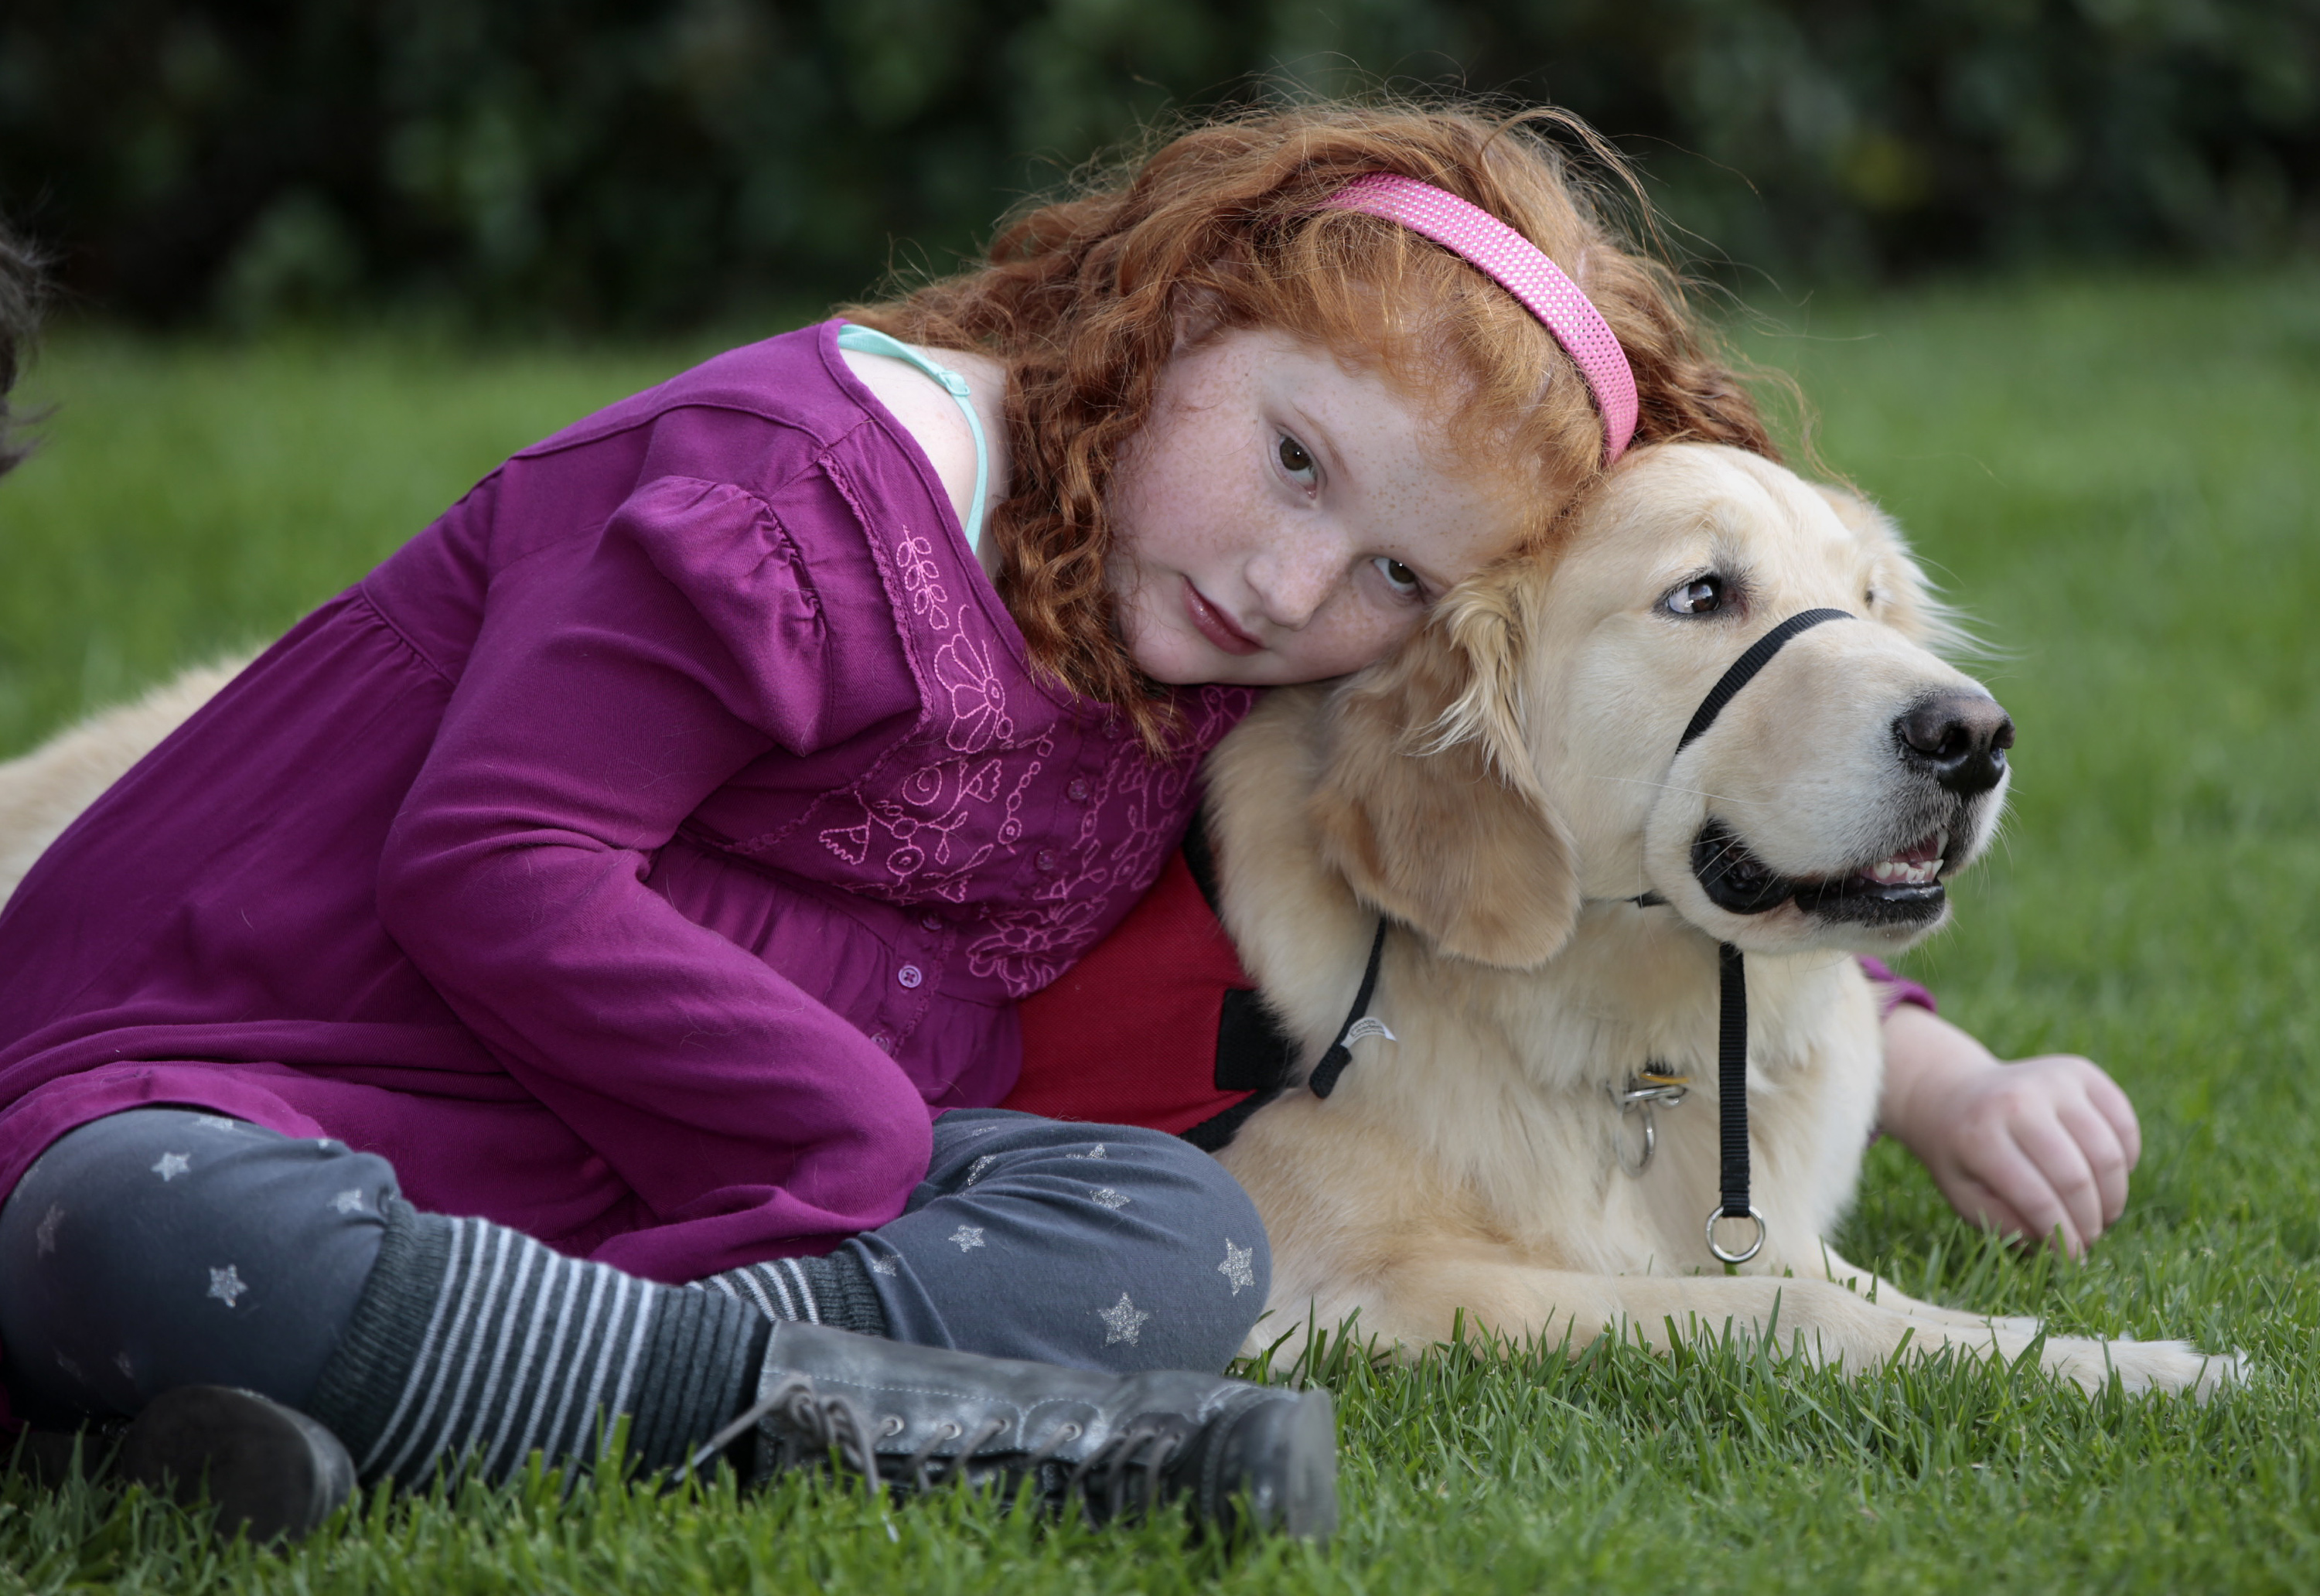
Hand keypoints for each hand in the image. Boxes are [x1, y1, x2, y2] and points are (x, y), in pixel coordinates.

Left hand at [1877, 1002, 2141, 1256]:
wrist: (1953, 1090)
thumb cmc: (1959, 1153)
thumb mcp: (1961, 1193)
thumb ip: (2002, 1221)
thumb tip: (2052, 1242)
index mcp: (1979, 1134)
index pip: (2036, 1198)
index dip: (2062, 1238)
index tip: (2072, 1259)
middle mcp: (2017, 1099)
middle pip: (2076, 1177)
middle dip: (2090, 1221)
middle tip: (2088, 1239)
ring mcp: (2052, 1079)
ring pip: (2108, 1152)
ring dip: (2113, 1196)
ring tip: (2100, 1216)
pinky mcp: (2079, 1070)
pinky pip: (2123, 1122)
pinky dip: (2125, 1158)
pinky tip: (2106, 1178)